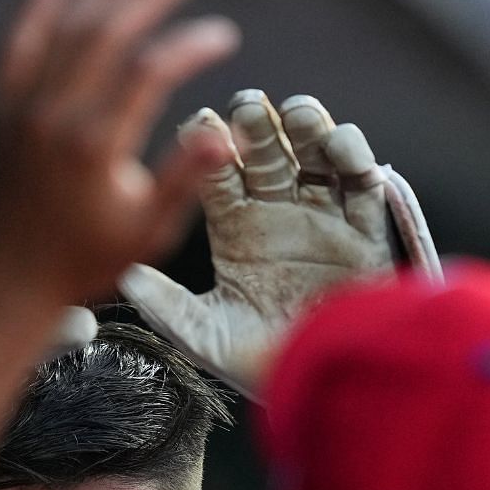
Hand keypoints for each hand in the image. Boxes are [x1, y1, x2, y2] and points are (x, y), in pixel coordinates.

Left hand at [0, 0, 240, 307]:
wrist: (3, 283)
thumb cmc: (78, 263)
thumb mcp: (145, 232)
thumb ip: (184, 179)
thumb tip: (227, 137)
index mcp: (95, 146)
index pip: (150, 71)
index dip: (191, 45)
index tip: (222, 36)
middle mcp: (54, 119)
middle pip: (106, 35)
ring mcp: (21, 112)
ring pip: (62, 33)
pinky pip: (15, 49)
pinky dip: (34, 12)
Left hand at [119, 90, 421, 397]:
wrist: (323, 385)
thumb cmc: (257, 363)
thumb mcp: (203, 334)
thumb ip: (166, 305)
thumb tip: (124, 277)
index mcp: (236, 232)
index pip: (218, 178)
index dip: (208, 149)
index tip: (196, 122)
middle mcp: (278, 217)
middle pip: (265, 156)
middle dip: (255, 127)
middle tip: (245, 105)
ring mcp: (323, 220)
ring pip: (315, 157)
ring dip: (306, 129)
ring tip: (293, 112)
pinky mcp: (365, 233)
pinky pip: (364, 185)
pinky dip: (354, 157)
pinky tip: (335, 144)